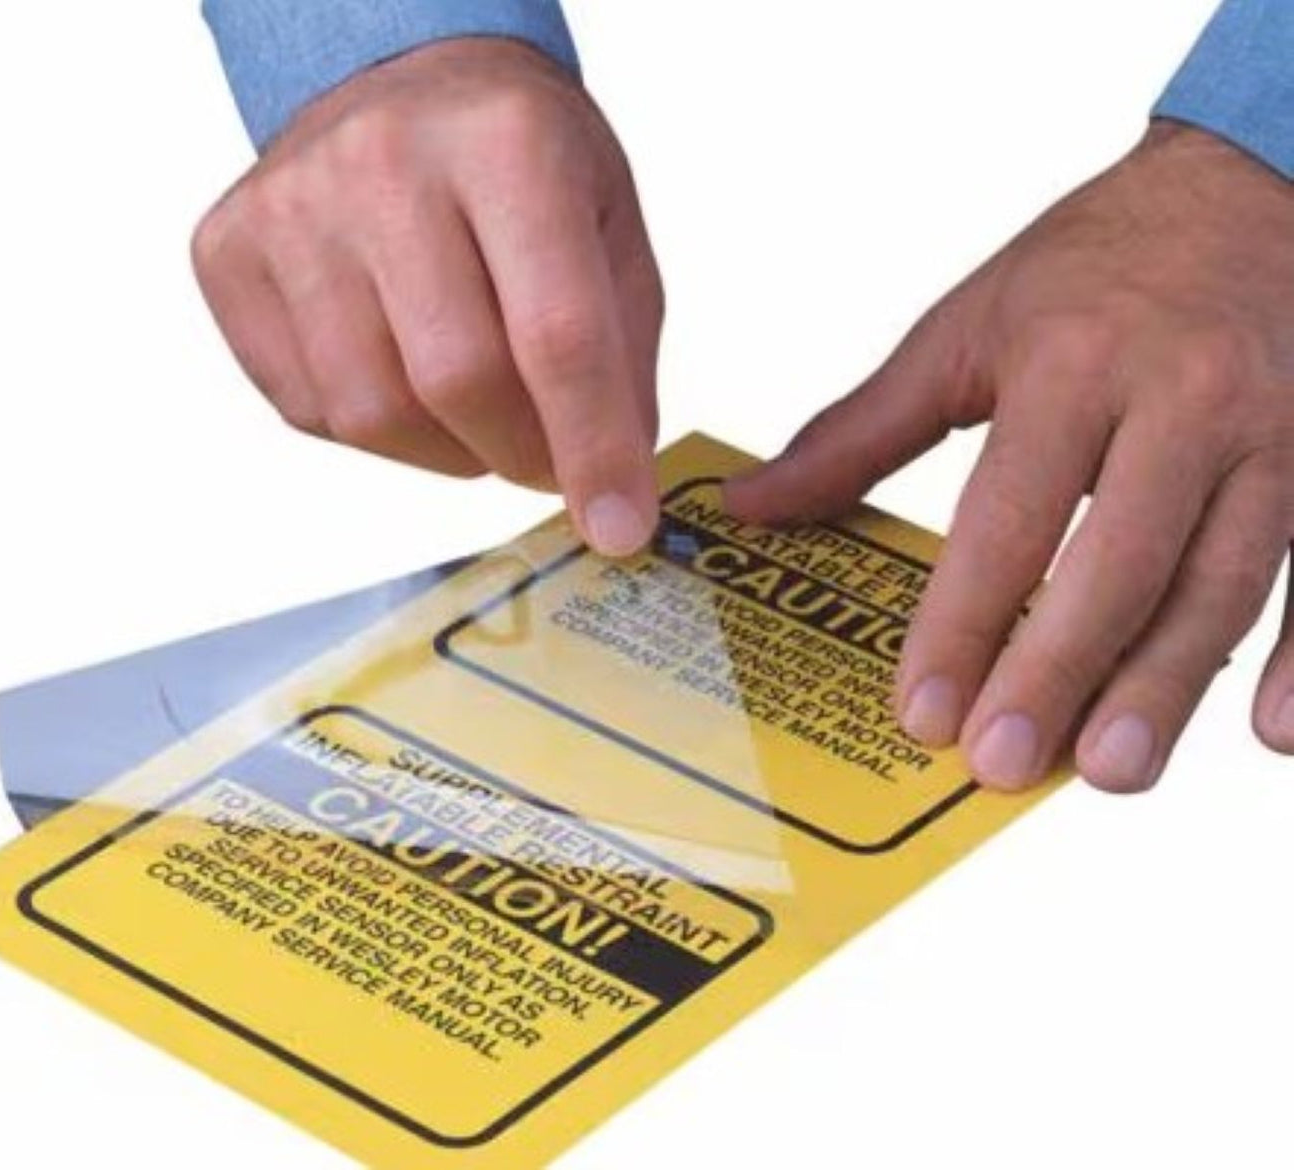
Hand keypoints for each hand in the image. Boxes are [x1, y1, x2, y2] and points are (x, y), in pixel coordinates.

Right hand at [192, 39, 662, 555]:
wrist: (399, 80)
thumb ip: (619, 353)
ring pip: (373, 411)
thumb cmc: (516, 161)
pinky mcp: (229, 253)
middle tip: (546, 459)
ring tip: (477, 412)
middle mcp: (384, 160)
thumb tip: (607, 486)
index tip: (618, 528)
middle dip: (519, 453)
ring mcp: (291, 206)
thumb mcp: (606, 223)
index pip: (556, 331)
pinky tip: (403, 374)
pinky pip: (310, 408)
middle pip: (457, 379)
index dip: (592, 448)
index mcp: (507, 140)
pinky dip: (378, 429)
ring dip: (447, 450)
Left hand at [727, 123, 1293, 792]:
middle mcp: (1184, 398)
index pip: (1009, 517)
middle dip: (1057, 673)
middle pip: (1119, 561)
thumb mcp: (965, 329)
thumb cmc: (1095, 266)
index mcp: (1073, 364)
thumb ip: (860, 431)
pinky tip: (1269, 734)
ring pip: (1224, 579)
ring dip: (1166, 685)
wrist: (1259, 180)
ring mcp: (1279, 430)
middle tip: (1003, 764)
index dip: (962, 621)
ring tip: (1109, 771)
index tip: (921, 710)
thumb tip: (754, 506)